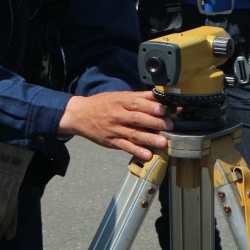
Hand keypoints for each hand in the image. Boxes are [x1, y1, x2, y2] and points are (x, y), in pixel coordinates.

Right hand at [58, 90, 172, 160]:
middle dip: (155, 123)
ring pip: (133, 134)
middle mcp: (117, 115)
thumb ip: (139, 96)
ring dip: (149, 139)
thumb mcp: (118, 95)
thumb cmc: (102, 104)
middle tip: (170, 126)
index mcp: (120, 101)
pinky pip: (125, 147)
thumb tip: (158, 94)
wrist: (79, 115)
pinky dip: (136, 151)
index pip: (137, 103)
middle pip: (138, 119)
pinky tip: (147, 155)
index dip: (151, 107)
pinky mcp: (111, 141)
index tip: (164, 110)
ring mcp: (114, 129)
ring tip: (163, 143)